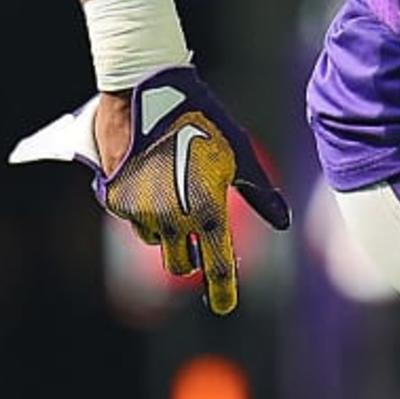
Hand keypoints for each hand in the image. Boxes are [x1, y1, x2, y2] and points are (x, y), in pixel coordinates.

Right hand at [9, 66, 288, 314]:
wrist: (145, 91)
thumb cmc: (202, 119)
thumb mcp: (237, 154)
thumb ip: (258, 192)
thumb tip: (283, 221)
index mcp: (206, 210)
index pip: (216, 265)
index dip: (222, 290)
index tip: (225, 307)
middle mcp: (172, 218)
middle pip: (179, 265)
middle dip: (189, 259)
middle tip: (197, 242)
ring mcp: (140, 210)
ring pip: (155, 239)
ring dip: (165, 229)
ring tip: (174, 189)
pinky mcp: (116, 198)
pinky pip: (134, 218)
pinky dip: (144, 208)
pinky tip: (152, 178)